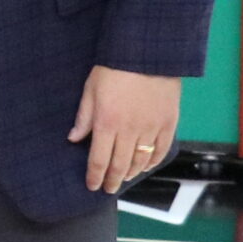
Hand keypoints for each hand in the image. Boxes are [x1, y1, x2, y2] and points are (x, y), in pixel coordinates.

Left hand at [69, 66, 179, 194]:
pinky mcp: (169, 123)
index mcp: (106, 123)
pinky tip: (145, 166)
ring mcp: (151, 128)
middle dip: (111, 180)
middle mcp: (129, 130)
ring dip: (131, 173)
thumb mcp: (90, 89)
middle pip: (119, 165)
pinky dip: (153, 162)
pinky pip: (161, 151)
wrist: (148, 53)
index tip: (92, 185)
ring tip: (124, 178)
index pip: (98, 160)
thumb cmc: (115, 67)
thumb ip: (83, 117)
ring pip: (141, 162)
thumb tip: (73, 139)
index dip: (94, 177)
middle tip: (108, 188)